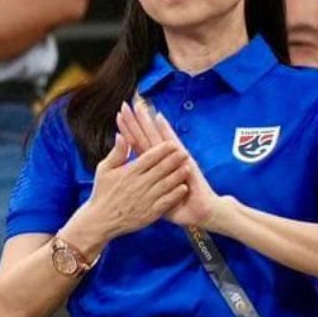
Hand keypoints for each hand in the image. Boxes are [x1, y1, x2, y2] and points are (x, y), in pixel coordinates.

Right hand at [86, 131, 190, 237]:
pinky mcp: (150, 213)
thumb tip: (122, 135)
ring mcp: (145, 199)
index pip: (149, 157)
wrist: (101, 220)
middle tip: (185, 153)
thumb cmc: (102, 193)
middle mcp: (138, 184)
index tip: (173, 144)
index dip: (163, 150)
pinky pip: (166, 201)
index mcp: (128, 172)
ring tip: (189, 168)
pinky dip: (176, 194)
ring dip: (178, 175)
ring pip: (166, 184)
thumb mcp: (103, 169)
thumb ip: (116, 153)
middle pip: (161, 169)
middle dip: (175, 159)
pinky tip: (184, 188)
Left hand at [117, 100, 220, 227]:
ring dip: (147, 121)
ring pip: (156, 135)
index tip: (117, 116)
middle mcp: (162, 158)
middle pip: (146, 135)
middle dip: (136, 121)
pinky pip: (171, 141)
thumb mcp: (153, 196)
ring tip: (139, 106)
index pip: (137, 145)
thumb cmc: (178, 206)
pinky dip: (165, 129)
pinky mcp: (182, 158)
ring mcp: (172, 156)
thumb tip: (126, 180)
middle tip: (125, 104)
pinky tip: (159, 117)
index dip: (128, 131)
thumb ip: (142, 185)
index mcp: (153, 166)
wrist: (200, 212)